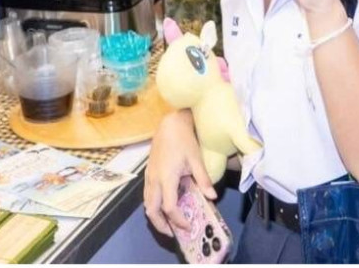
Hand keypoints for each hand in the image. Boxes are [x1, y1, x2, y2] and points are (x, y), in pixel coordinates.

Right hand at [143, 111, 214, 237]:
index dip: (178, 220)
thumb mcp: (196, 159)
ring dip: (155, 216)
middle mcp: (154, 180)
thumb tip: (212, 197)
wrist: (169, 124)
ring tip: (169, 223)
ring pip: (146, 203)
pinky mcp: (147, 173)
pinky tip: (164, 206)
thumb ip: (203, 179)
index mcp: (166, 178)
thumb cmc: (184, 140)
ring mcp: (148, 176)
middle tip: (174, 233)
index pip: (169, 207)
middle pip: (151, 210)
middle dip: (161, 225)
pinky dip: (153, 205)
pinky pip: (146, 195)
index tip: (187, 226)